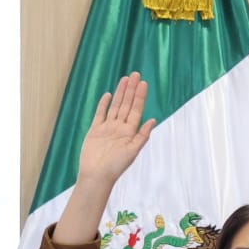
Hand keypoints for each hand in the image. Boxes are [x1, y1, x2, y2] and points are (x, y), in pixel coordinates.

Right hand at [52, 73, 156, 244]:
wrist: (97, 175)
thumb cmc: (116, 166)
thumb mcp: (133, 151)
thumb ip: (142, 135)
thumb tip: (153, 120)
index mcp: (130, 131)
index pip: (136, 109)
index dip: (140, 96)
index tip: (144, 83)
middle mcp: (120, 127)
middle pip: (127, 104)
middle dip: (131, 89)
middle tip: (135, 74)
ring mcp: (107, 127)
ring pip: (115, 106)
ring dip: (120, 93)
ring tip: (125, 79)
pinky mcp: (95, 130)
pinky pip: (100, 114)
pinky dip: (104, 104)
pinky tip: (109, 94)